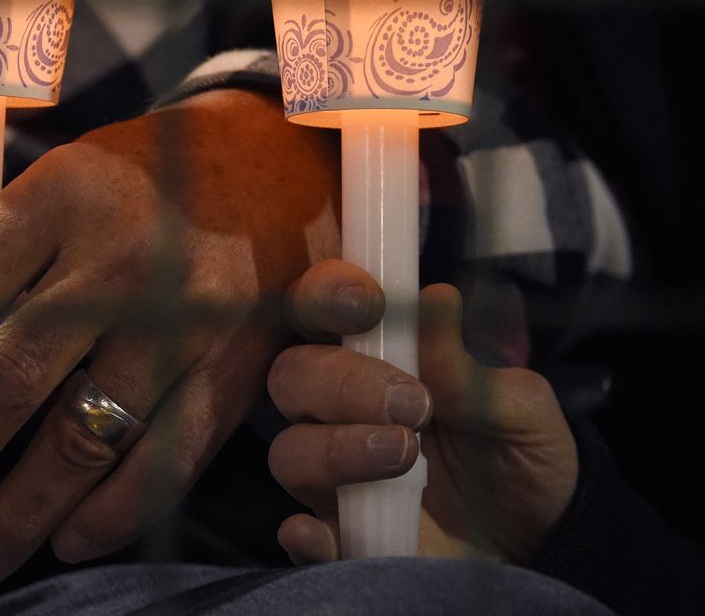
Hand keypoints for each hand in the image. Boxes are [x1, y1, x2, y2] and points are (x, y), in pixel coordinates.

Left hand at [0, 89, 337, 585]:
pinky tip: (65, 538)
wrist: (271, 163)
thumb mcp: (55, 188)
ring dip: (18, 513)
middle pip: (8, 375)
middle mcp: (118, 257)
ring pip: (85, 437)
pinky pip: (163, 462)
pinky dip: (109, 514)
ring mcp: (183, 316)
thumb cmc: (133, 186)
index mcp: (53, 197)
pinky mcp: (233, 367)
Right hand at [269, 260, 578, 563]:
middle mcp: (338, 411)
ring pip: (289, 452)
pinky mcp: (340, 536)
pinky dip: (308, 535)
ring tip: (405, 455)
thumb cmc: (520, 451)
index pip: (318, 310)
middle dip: (339, 383)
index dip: (324, 295)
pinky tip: (327, 531)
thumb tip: (437, 302)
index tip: (366, 303)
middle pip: (290, 378)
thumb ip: (470, 366)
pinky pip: (302, 537)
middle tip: (410, 405)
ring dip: (336, 449)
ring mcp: (332, 475)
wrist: (543, 538)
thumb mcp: (518, 407)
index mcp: (372, 358)